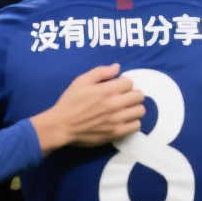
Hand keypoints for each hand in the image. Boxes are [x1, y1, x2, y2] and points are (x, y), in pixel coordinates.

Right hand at [30, 63, 144, 153]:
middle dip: (133, 93)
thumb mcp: (81, 81)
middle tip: (124, 96)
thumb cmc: (70, 102)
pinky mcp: (116, 133)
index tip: (118, 86)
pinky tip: (124, 119)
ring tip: (125, 108)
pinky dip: (133, 121)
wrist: (62, 126)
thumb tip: (117, 67)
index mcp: (106, 90)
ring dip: (134, 107)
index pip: (129, 82)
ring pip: (140, 111)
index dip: (124, 82)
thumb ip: (100, 72)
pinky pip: (136, 126)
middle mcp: (114, 105)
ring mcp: (117, 120)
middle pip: (139, 96)